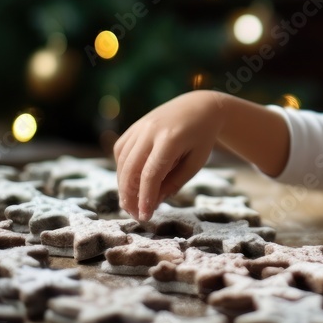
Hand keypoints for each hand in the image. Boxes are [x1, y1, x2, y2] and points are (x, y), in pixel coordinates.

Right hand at [114, 90, 223, 220]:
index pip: (151, 174)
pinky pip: (121, 150)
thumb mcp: (195, 162)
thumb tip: (153, 203)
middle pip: (131, 168)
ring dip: (122, 185)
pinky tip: (129, 182)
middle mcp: (151, 130)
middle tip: (134, 215)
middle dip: (129, 195)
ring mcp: (140, 126)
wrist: (200, 107)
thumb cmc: (201, 138)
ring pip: (123, 160)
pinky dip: (122, 168)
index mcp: (171, 139)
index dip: (145, 198)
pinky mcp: (135, 126)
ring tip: (129, 204)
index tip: (145, 216)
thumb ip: (175, 182)